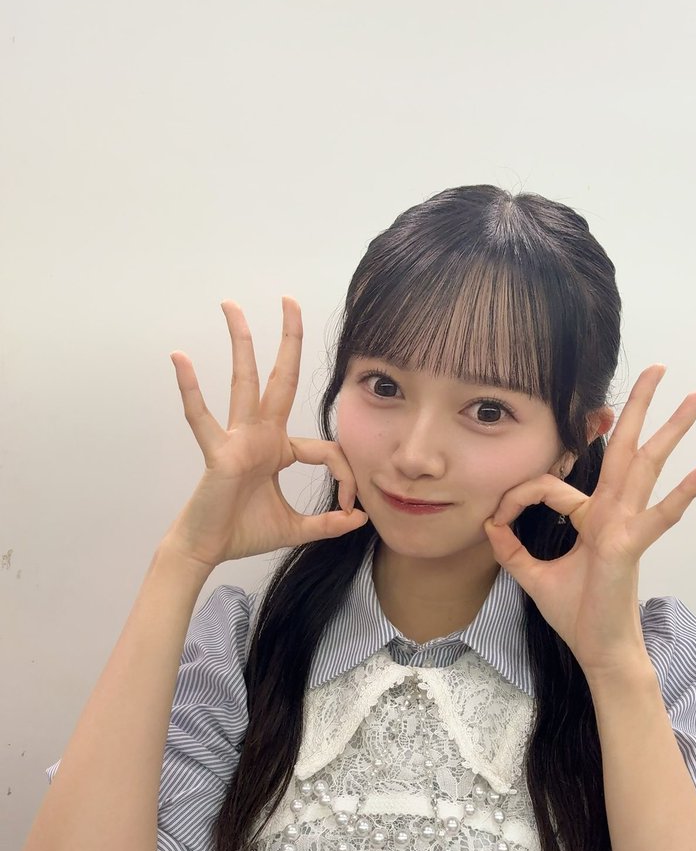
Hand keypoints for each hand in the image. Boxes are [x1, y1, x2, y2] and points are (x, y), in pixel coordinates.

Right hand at [163, 296, 368, 568]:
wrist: (207, 549)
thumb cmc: (244, 532)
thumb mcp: (298, 528)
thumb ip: (328, 523)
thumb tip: (360, 519)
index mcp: (279, 450)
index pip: (326, 450)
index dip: (346, 477)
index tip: (351, 506)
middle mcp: (260, 436)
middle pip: (280, 380)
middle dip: (288, 341)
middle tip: (290, 301)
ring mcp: (238, 440)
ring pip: (243, 384)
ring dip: (241, 344)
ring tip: (233, 307)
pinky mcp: (218, 453)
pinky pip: (202, 417)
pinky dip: (190, 389)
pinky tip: (181, 359)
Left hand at [483, 365, 695, 677]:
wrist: (598, 651)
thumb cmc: (577, 615)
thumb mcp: (533, 575)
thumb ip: (512, 549)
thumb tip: (489, 524)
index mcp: (593, 517)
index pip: (552, 484)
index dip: (516, 496)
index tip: (497, 519)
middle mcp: (614, 513)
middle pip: (625, 448)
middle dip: (639, 407)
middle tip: (660, 368)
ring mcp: (627, 525)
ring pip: (648, 465)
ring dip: (673, 427)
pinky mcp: (631, 545)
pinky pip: (660, 514)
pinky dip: (686, 490)